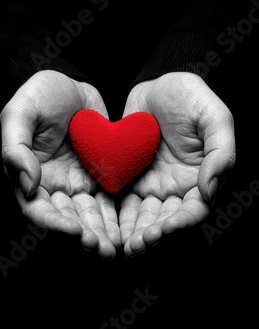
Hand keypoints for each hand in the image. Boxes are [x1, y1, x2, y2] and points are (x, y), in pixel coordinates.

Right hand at [0, 70, 120, 257]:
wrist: (72, 82)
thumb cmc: (40, 94)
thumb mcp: (20, 112)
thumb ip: (16, 148)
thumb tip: (28, 184)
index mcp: (30, 175)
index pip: (39, 209)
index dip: (55, 224)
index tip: (76, 231)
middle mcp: (53, 185)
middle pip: (68, 218)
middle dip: (85, 235)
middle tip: (103, 248)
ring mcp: (77, 182)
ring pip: (90, 214)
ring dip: (102, 231)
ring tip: (117, 246)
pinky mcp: (99, 175)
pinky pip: (107, 199)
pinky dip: (115, 215)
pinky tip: (127, 227)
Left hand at [119, 72, 235, 256]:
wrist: (158, 83)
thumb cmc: (192, 98)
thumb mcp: (215, 118)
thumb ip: (221, 154)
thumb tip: (209, 191)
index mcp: (201, 179)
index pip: (193, 210)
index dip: (180, 224)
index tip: (163, 229)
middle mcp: (177, 188)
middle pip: (166, 220)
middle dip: (152, 235)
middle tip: (136, 245)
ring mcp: (153, 185)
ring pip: (143, 216)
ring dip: (133, 232)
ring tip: (121, 244)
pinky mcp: (130, 178)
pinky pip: (123, 201)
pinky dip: (117, 216)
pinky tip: (108, 226)